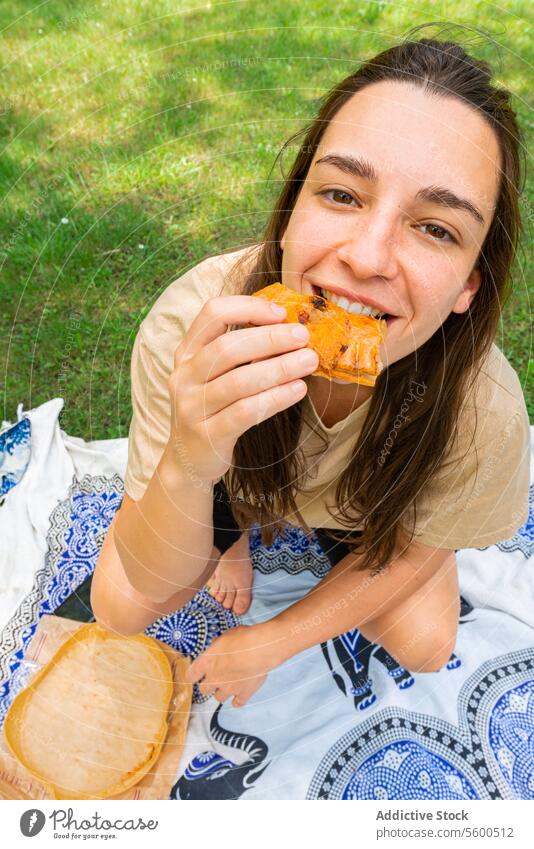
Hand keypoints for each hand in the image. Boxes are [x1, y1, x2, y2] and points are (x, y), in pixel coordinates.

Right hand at [167, 294, 318, 480]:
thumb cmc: (213, 408)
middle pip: (227, 347)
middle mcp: (184, 375)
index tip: (281, 313)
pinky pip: (245, 412)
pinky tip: (298, 390)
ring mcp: (192, 406)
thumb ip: (240, 351)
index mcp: (187, 352)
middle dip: (270, 338)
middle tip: (303, 337)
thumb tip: (290, 328)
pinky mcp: (207, 434)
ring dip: (279, 368)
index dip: (248, 307)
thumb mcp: (215, 374)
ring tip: (309, 361)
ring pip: (238, 381)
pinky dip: (275, 398)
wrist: (189, 459)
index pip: (212, 314)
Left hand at [185, 623, 278, 707]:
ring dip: (223, 692)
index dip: (193, 675)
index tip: (195, 675)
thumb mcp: (225, 636)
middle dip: (208, 685)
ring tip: (229, 685)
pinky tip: (239, 696)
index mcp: (207, 662)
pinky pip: (237, 703)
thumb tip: (216, 645)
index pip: (191, 675)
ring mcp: (228, 688)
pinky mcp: (243, 694)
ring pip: (219, 698)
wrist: (258, 650)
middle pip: (204, 690)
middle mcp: (214, 678)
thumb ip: (218, 644)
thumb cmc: (242, 639)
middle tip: (215, 678)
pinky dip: (238, 701)